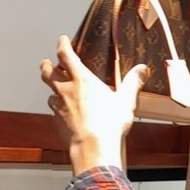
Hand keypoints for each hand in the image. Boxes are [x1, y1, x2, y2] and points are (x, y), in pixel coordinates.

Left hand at [40, 36, 148, 176]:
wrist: (93, 149)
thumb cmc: (108, 125)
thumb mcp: (125, 101)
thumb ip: (132, 83)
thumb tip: (142, 70)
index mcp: (81, 79)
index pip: (65, 55)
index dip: (62, 45)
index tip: (62, 40)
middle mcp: (66, 90)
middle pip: (47, 72)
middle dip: (47, 65)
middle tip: (48, 63)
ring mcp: (59, 107)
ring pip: (49, 92)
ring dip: (52, 89)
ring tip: (58, 90)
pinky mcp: (57, 122)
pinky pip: (53, 111)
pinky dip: (57, 108)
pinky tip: (64, 112)